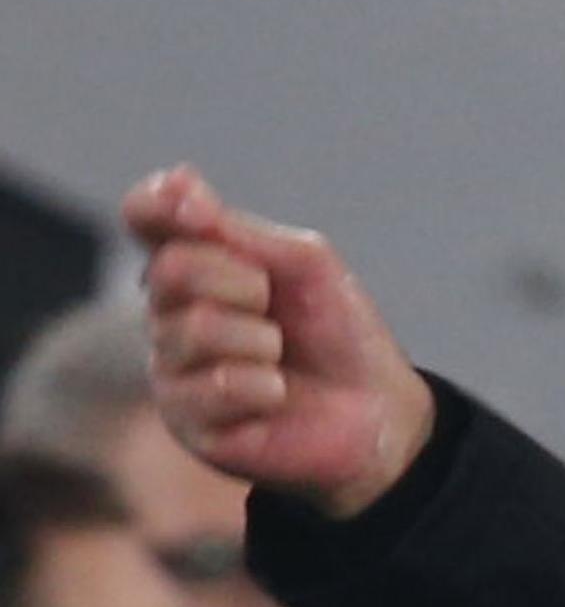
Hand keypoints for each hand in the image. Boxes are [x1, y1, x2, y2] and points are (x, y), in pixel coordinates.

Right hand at [122, 164, 434, 518]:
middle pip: (170, 269)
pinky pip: (218, 385)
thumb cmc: (340, 333)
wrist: (379, 411)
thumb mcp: (305, 267)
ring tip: (280, 357)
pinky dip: (265, 387)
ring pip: (196, 328)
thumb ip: (241, 231)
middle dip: (241, 281)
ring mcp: (172, 370)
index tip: (199, 209)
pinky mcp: (188, 423)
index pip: (144, 219)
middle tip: (274, 306)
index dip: (159, 205)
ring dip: (261, 339)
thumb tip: (178, 182)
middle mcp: (170, 314)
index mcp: (195, 266)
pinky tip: (276, 398)